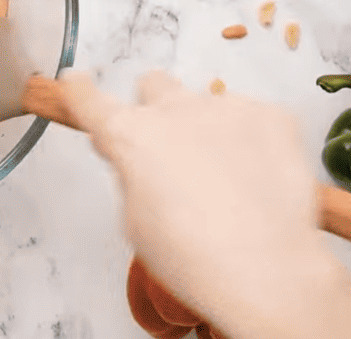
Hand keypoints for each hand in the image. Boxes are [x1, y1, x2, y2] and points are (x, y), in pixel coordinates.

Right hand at [27, 71, 350, 338]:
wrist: (265, 269)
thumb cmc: (193, 257)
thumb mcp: (135, 221)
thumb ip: (131, 174)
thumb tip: (139, 160)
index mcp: (130, 137)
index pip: (90, 99)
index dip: (80, 90)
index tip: (78, 81)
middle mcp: (174, 110)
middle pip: (153, 84)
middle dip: (155, 108)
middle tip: (169, 146)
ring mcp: (226, 108)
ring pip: (207, 104)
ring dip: (207, 128)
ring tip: (226, 179)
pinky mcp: (272, 116)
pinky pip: (253, 116)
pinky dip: (252, 140)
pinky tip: (255, 178)